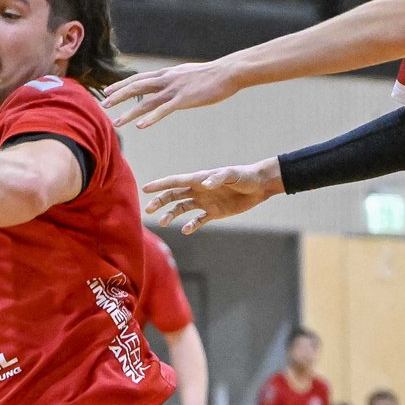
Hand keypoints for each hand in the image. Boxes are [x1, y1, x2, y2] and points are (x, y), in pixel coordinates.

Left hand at [102, 60, 238, 127]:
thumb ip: (176, 79)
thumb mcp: (188, 74)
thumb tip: (170, 82)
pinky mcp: (184, 99)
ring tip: (116, 122)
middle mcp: (166, 79)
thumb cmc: (212, 75)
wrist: (228, 72)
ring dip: (129, 112)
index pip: (138, 78)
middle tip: (103, 104)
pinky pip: (163, 111)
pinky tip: (141, 127)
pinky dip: (151, 118)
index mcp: (167, 73)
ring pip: (146, 101)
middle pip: (136, 87)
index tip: (108, 90)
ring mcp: (174, 89)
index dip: (122, 85)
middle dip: (118, 96)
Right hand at [142, 159, 281, 233]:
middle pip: (174, 196)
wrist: (259, 186)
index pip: (175, 181)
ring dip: (171, 215)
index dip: (160, 185)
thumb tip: (204, 185)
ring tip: (163, 223)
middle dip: (160, 201)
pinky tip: (186, 230)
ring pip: (182, 209)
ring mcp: (205, 202)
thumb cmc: (244, 176)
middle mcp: (199, 190)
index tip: (145, 189)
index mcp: (199, 179)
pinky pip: (198, 220)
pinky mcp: (214, 213)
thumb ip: (217, 178)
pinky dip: (191, 225)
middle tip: (148, 210)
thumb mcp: (231, 174)